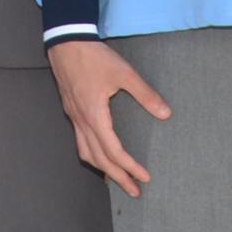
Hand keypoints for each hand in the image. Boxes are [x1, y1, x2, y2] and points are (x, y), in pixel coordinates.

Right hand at [48, 37, 166, 196]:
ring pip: (86, 152)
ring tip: (116, 178)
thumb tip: (166, 114)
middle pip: (99, 159)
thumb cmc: (94, 56)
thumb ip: (145, 94)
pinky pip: (80, 141)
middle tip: (135, 191)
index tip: (145, 178)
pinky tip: (100, 153)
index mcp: (94, 115)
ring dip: (102, 169)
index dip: (130, 167)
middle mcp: (82, 121)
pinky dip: (92, 154)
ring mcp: (74, 116)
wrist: (66, 41)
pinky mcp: (71, 110)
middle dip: (118, 177)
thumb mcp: (124, 73)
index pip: (114, 151)